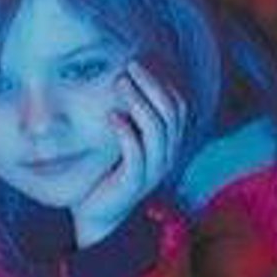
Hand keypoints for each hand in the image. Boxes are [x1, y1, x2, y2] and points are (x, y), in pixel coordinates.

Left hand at [72, 60, 187, 247]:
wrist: (98, 215)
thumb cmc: (108, 172)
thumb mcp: (122, 140)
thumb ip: (128, 115)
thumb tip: (120, 77)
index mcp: (168, 143)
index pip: (178, 104)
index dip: (162, 81)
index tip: (139, 62)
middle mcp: (167, 155)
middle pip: (171, 112)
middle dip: (151, 85)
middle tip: (129, 67)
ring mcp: (153, 170)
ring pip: (157, 130)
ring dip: (139, 102)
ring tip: (119, 84)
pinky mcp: (135, 183)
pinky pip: (137, 154)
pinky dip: (126, 132)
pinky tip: (111, 116)